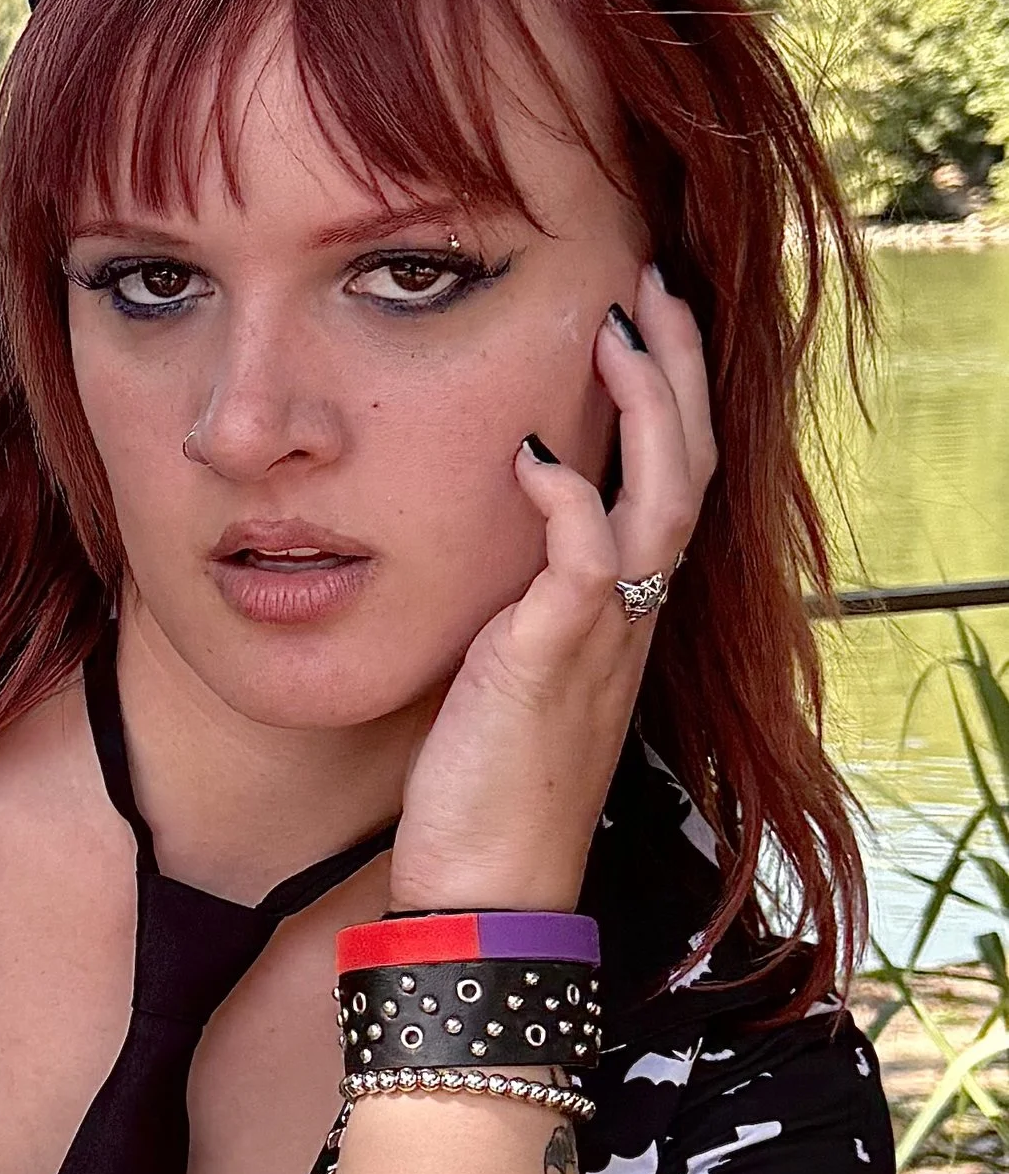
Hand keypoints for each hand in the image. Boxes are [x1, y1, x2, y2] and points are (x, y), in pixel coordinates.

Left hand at [388, 264, 715, 914]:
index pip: (673, 484)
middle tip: (653, 285)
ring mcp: (602, 640)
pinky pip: (587, 565)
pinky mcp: (553, 665)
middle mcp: (632, 619)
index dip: (671, 400)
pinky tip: (538, 455)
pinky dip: (569, 503)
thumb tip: (490, 542)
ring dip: (645, 408)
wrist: (488, 888)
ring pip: (660, 499)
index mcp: (625, 617)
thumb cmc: (486, 788)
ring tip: (620, 329)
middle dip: (675, 370)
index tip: (645, 323)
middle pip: (687, 469)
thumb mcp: (506, 674)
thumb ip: (517, 607)